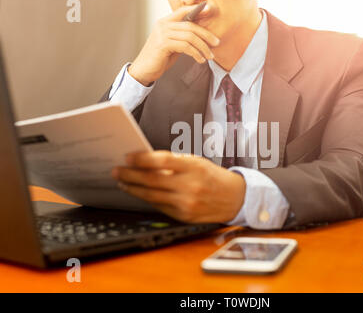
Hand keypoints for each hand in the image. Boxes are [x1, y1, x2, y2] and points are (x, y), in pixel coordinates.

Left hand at [111, 151, 245, 223]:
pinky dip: (147, 199)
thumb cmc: (214, 177)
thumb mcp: (198, 163)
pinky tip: (140, 194)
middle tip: (117, 171)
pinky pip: (160, 207)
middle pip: (152, 180)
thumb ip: (174, 163)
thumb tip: (146, 163)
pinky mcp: (184, 216)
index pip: (162, 160)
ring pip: (152, 196)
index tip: (128, 157)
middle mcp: (190, 186)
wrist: (235, 199)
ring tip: (123, 183)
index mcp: (194, 167)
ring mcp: (186, 203)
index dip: (142, 158)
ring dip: (134, 189)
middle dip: (130, 175)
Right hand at [128, 5, 219, 85]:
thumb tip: (200, 34)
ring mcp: (162, 34)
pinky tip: (200, 59)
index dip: (197, 10)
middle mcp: (163, 25)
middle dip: (206, 35)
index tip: (209, 10)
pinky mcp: (163, 44)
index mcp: (165, 22)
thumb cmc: (159, 58)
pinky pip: (185, 46)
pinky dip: (195, 53)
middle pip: (190, 25)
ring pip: (190, 36)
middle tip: (216, 43)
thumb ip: (182, 37)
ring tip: (210, 56)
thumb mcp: (172, 44)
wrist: (144, 70)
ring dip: (203, 47)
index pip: (183, 11)